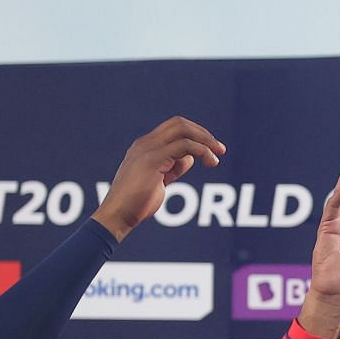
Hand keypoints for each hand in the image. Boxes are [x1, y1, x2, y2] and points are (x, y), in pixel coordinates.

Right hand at [92, 117, 225, 240]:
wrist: (119, 214)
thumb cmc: (138, 202)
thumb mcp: (160, 180)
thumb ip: (173, 167)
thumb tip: (191, 158)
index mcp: (145, 146)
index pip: (174, 128)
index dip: (195, 134)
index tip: (212, 149)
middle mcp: (145, 143)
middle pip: (179, 123)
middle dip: (203, 133)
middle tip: (220, 149)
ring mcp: (148, 149)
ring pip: (183, 130)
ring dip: (206, 140)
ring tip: (218, 156)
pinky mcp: (153, 159)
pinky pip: (184, 146)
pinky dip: (202, 151)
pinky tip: (210, 162)